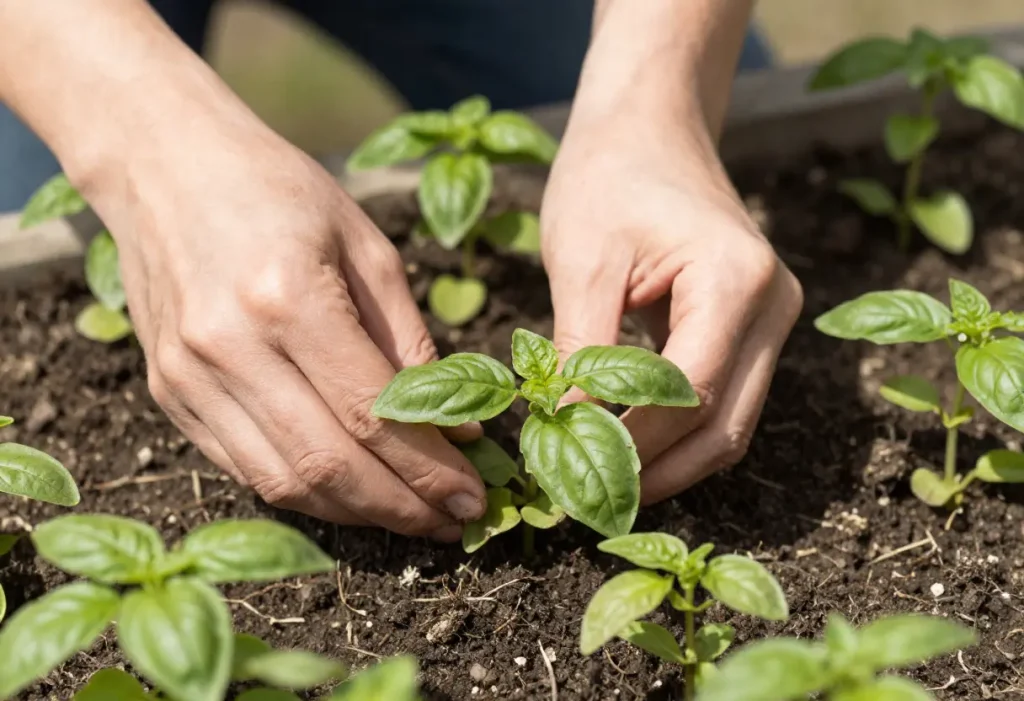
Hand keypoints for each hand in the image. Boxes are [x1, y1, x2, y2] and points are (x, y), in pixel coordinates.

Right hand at [80, 114, 486, 540]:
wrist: (163, 166)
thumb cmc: (280, 190)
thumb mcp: (366, 246)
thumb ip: (410, 341)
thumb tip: (458, 426)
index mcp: (289, 299)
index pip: (372, 416)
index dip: (429, 470)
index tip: (473, 497)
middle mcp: (230, 347)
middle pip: (328, 464)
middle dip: (400, 508)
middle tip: (452, 523)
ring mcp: (188, 376)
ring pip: (281, 481)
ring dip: (354, 513)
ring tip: (408, 518)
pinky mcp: (166, 393)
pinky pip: (240, 467)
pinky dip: (301, 492)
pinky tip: (348, 493)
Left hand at [541, 118, 802, 503]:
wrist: (648, 126)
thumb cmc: (608, 176)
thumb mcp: (582, 260)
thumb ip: (582, 351)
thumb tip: (567, 434)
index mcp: (736, 280)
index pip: (688, 393)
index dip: (629, 444)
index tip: (565, 470)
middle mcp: (773, 306)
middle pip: (722, 425)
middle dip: (655, 472)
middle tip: (585, 502)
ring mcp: (772, 320)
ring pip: (728, 423)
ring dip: (667, 462)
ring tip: (600, 486)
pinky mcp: (753, 328)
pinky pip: (722, 399)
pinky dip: (675, 432)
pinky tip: (625, 448)